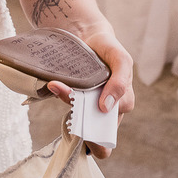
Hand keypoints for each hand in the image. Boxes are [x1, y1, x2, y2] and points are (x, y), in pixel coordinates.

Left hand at [45, 30, 134, 158]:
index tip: (85, 133)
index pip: (108, 133)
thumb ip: (120, 82)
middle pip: (90, 130)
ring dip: (66, 102)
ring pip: (76, 116)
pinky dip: (59, 94)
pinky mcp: (73, 95)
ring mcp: (87, 103)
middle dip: (79, 123)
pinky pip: (66, 102)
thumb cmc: (110, 49)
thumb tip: (106, 107)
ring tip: (57, 85)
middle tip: (70, 105)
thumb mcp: (122, 61)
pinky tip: (55, 85)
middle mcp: (104, 109)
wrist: (91, 35)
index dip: (97, 142)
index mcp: (121, 105)